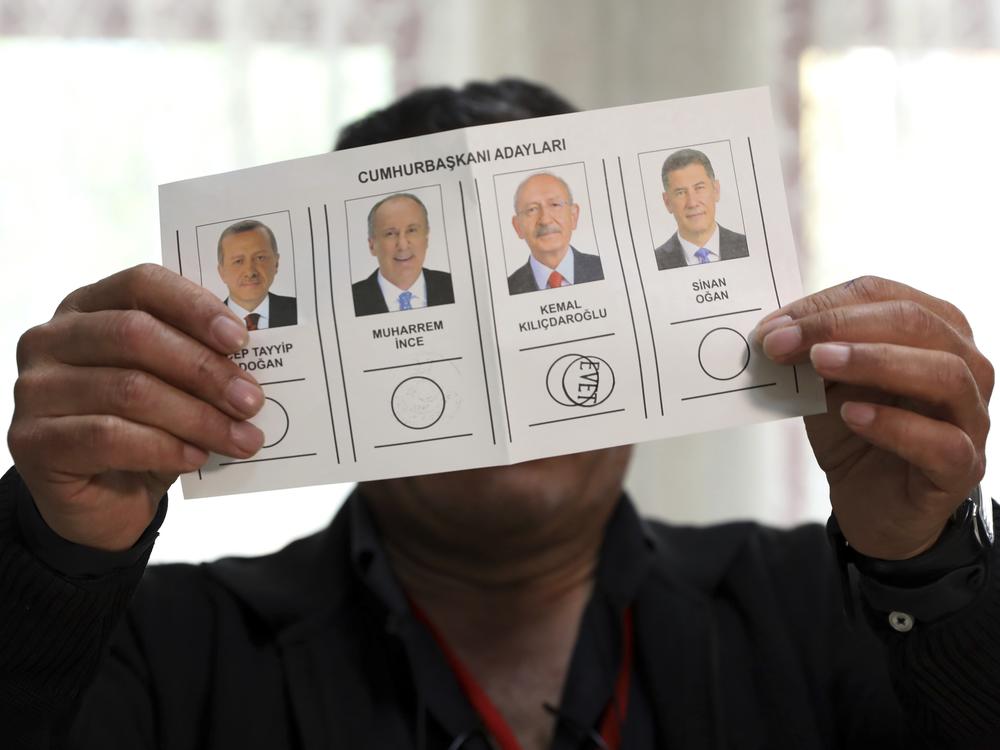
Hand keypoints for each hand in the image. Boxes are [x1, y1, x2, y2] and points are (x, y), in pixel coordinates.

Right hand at [7, 264, 265, 550]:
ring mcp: (35, 389)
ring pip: (128, 390)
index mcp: (90, 306)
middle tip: (252, 400)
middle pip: (135, 335)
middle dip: (205, 369)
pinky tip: (196, 457)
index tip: (241, 338)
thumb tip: (254, 359)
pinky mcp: (33, 440)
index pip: (142, 283)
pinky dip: (163, 447)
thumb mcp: (177, 387)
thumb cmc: (147, 428)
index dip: (194, 306)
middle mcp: (53, 339)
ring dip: (197, 417)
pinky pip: (107, 437)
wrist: (105, 498)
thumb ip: (201, 362)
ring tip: (241, 438)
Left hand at [754, 276, 993, 559]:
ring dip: (874, 361)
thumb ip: (810, 355)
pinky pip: (943, 442)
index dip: (828, 305)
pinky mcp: (963, 467)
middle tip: (784, 341)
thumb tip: (774, 331)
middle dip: (840, 326)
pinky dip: (895, 425)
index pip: (887, 296)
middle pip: (916, 323)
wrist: (870, 504)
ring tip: (820, 363)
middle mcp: (963, 365)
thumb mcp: (825, 385)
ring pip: (944, 373)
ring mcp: (970, 417)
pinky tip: (852, 415)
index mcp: (933, 330)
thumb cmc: (854, 434)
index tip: (774, 325)